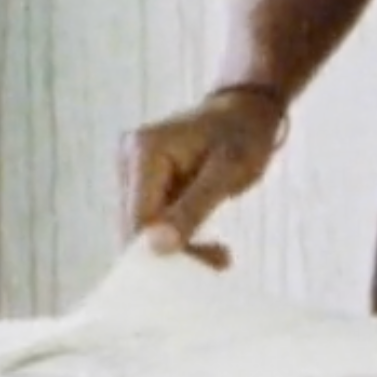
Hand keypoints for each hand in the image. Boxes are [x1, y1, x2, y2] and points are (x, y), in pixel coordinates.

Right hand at [117, 88, 286, 268]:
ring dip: (179, 247)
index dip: (162, 251)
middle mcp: (129, 160)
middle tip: (219, 262)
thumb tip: (158, 247)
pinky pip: (154, 222)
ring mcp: (134, 172)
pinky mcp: (145, 184)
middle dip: (173, 252)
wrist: (247, 110)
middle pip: (137, 228)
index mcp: (144, 151)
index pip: (139, 220)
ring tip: (219, 255)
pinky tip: (208, 243)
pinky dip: (178, 236)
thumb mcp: (227, 171)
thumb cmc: (243, 133)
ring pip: (145, 230)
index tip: (203, 266)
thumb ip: (192, 209)